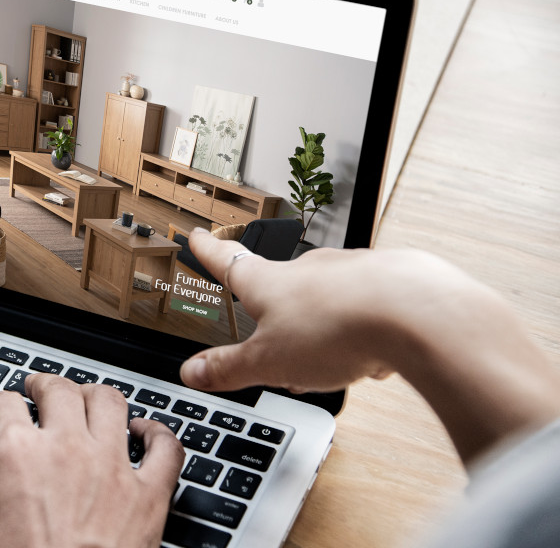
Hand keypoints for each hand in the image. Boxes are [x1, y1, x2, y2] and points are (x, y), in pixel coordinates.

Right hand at [0, 374, 184, 547]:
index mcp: (15, 454)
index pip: (1, 402)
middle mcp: (67, 450)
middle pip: (58, 389)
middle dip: (42, 386)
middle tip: (37, 392)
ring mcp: (112, 470)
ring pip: (110, 402)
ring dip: (93, 396)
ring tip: (84, 400)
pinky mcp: (149, 497)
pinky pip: (166, 447)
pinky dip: (157, 432)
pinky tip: (143, 432)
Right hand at [178, 232, 416, 392]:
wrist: (415, 312)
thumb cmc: (336, 328)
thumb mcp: (268, 362)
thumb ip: (229, 368)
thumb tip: (192, 372)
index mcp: (268, 283)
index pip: (228, 262)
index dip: (209, 252)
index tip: (199, 237)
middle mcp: (307, 269)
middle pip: (280, 286)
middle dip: (275, 312)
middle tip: (272, 339)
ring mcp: (349, 272)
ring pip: (325, 299)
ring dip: (321, 325)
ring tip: (328, 359)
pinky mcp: (389, 283)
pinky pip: (367, 308)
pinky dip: (363, 331)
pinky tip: (372, 356)